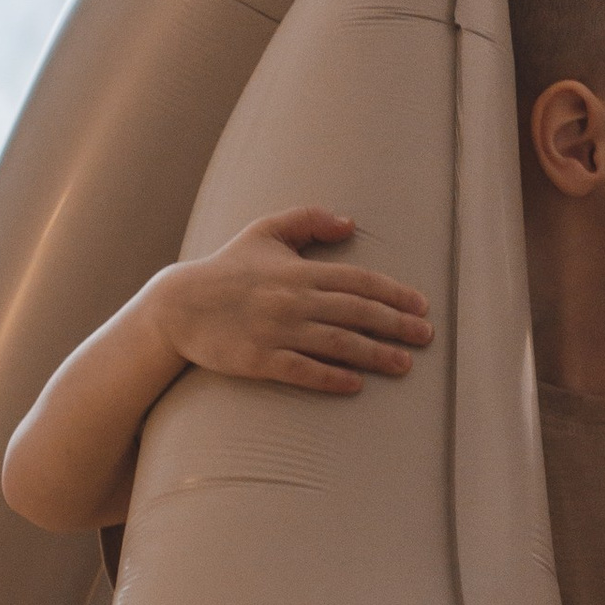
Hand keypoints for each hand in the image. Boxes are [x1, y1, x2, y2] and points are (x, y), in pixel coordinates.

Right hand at [156, 208, 431, 396]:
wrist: (177, 306)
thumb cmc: (225, 269)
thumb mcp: (264, 232)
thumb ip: (308, 220)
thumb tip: (351, 223)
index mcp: (298, 270)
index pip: (358, 281)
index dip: (394, 293)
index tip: (421, 306)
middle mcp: (293, 300)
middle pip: (357, 312)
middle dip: (397, 325)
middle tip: (427, 337)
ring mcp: (276, 331)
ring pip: (337, 343)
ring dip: (375, 354)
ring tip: (404, 364)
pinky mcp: (259, 360)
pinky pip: (302, 370)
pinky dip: (331, 377)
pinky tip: (355, 384)